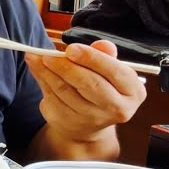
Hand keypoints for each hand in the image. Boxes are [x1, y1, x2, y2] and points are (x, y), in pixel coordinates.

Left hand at [24, 40, 146, 143]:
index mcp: (133, 91)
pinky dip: (42, 81)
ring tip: (36, 57)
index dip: (92, 58)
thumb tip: (102, 44)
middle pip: (89, 84)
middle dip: (66, 66)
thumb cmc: (100, 87)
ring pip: (66, 91)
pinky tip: (36, 69)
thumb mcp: (108, 70)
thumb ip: (105, 56)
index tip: (71, 48)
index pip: (114, 71)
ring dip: (47, 71)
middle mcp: (117, 108)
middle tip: (48, 54)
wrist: (88, 123)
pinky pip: (53, 98)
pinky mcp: (70, 122)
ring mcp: (92, 118)